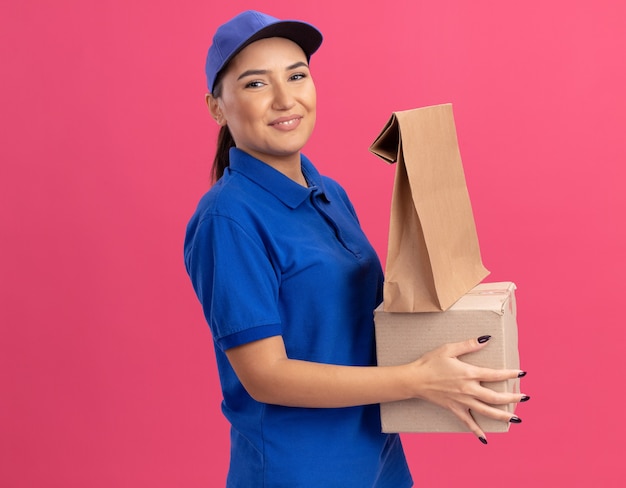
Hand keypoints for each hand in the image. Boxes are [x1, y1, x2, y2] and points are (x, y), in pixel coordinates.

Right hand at [408, 335, 527, 442]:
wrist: (415, 380)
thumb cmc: (430, 362)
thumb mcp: (449, 349)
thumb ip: (468, 345)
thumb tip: (486, 339)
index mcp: (469, 373)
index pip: (495, 374)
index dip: (510, 374)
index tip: (522, 374)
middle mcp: (469, 390)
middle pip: (496, 397)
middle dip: (513, 398)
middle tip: (525, 398)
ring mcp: (462, 401)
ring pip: (487, 412)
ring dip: (503, 416)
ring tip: (516, 419)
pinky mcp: (455, 409)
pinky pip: (468, 423)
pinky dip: (477, 431)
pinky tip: (486, 439)